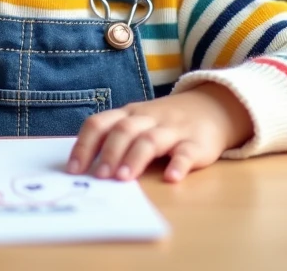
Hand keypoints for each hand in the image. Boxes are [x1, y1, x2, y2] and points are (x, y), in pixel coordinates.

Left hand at [67, 83, 252, 182]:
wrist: (212, 107)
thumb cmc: (164, 122)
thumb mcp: (137, 122)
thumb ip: (114, 138)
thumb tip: (81, 167)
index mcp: (128, 114)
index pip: (100, 123)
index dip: (84, 145)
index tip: (73, 168)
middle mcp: (148, 119)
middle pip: (124, 130)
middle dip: (109, 152)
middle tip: (99, 176)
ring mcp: (172, 129)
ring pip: (151, 140)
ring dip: (135, 158)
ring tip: (124, 178)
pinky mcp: (197, 143)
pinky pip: (186, 152)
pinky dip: (178, 165)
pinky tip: (171, 177)